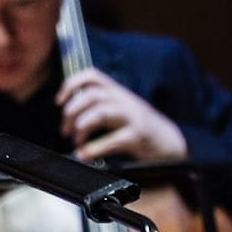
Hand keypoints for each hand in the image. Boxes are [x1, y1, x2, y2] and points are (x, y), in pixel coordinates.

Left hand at [57, 69, 186, 163]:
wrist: (172, 143)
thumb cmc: (143, 128)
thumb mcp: (123, 110)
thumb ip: (102, 106)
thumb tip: (72, 114)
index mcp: (119, 92)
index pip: (92, 76)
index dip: (71, 85)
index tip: (59, 101)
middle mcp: (125, 100)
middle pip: (91, 95)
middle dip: (71, 112)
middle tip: (65, 130)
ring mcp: (133, 117)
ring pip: (99, 112)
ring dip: (81, 127)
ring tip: (76, 142)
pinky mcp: (138, 135)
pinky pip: (111, 139)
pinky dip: (93, 148)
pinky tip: (85, 155)